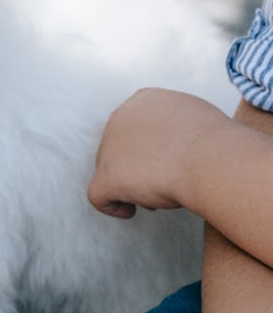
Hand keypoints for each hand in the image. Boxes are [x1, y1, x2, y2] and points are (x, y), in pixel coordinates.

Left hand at [89, 89, 227, 218]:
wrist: (209, 158)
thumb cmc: (214, 143)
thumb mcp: (197, 118)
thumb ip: (177, 125)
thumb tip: (176, 143)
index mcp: (142, 101)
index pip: (134, 126)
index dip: (146, 148)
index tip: (167, 162)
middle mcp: (119, 118)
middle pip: (118, 149)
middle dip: (137, 169)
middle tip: (162, 185)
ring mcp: (109, 147)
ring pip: (109, 171)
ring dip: (129, 187)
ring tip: (155, 199)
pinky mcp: (108, 176)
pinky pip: (97, 196)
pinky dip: (112, 206)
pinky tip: (130, 211)